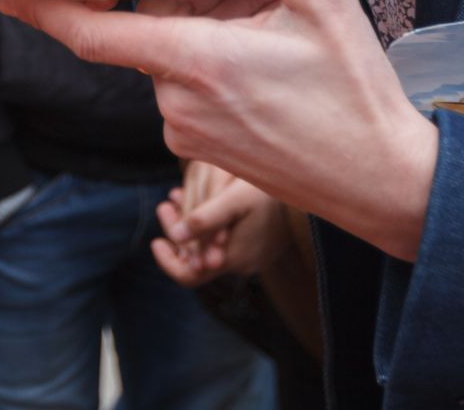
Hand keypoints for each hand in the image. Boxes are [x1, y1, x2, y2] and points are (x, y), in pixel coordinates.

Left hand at [0, 0, 438, 261]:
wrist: (383, 184)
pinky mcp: (207, 150)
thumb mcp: (325, 3)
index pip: (95, 34)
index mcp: (193, 63)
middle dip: (190, 4)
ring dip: (209, 37)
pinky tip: (274, 68)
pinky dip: (219, 68)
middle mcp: (177, 103)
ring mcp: (189, 133)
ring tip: (279, 39)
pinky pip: (193, 91)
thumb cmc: (354, 99)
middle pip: (152, 31)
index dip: (45, 11)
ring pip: (175, 60)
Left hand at [151, 164, 291, 286]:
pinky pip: (225, 241)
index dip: (168, 262)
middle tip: (166, 204)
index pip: (190, 276)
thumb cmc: (271, 189)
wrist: (308, 188)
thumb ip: (205, 219)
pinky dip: (208, 225)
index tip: (155, 241)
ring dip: (191, 226)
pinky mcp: (259, 245)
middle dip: (177, 233)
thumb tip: (175, 237)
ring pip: (210, 247)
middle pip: (197, 259)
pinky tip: (201, 200)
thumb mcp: (235, 199)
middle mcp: (242, 263)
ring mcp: (252, 256)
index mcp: (233, 257)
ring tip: (178, 195)